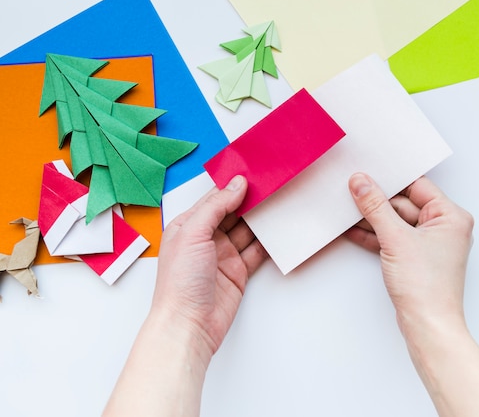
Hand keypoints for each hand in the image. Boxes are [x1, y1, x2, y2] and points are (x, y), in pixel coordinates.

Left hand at [152, 175, 267, 360]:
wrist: (189, 324)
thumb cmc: (179, 283)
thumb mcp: (193, 234)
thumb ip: (216, 207)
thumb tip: (235, 185)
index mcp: (189, 226)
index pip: (214, 199)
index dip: (232, 186)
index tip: (253, 174)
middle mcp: (206, 239)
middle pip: (233, 213)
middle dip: (250, 201)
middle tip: (271, 187)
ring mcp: (223, 256)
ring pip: (247, 231)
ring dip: (261, 220)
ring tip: (279, 204)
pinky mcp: (238, 272)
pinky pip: (256, 252)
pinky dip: (267, 242)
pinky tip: (277, 232)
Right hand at [345, 173, 473, 334]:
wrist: (428, 325)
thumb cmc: (427, 286)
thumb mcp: (395, 238)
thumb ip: (375, 207)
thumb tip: (361, 183)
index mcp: (450, 216)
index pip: (417, 186)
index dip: (391, 180)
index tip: (367, 174)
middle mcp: (444, 227)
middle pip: (404, 204)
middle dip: (377, 202)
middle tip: (351, 192)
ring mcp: (429, 244)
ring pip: (396, 222)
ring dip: (372, 219)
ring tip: (346, 211)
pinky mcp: (416, 259)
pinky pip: (393, 239)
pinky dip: (375, 236)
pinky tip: (353, 230)